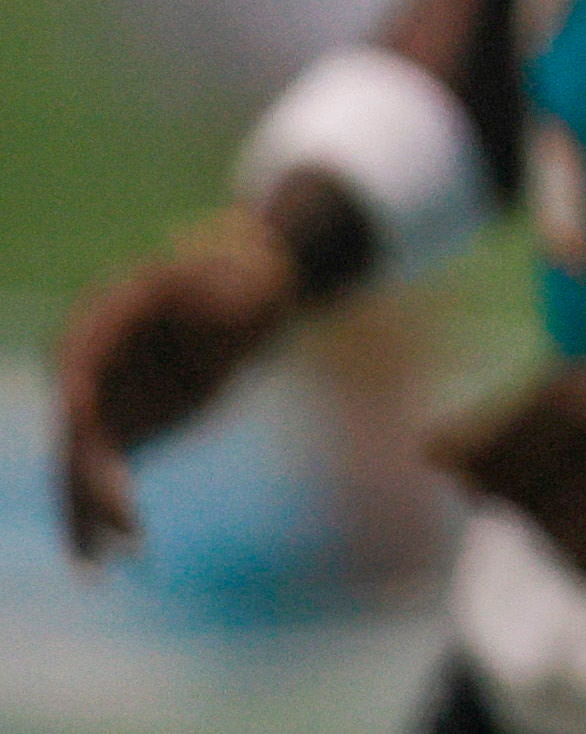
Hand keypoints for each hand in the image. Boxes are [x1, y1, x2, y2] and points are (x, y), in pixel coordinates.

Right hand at [48, 207, 307, 560]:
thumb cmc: (244, 277)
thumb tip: (227, 315)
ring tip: (98, 567)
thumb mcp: (244, 279)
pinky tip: (105, 562)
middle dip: (90, 476)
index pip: (79, 360)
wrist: (251, 293)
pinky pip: (100, 480)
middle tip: (124, 519)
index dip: (78, 395)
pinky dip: (98, 517)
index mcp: (107, 316)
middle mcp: (89, 366)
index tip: (83, 424)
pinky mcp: (121, 431)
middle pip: (75, 426)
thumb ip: (229, 297)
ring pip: (77, 466)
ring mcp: (100, 402)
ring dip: (85, 513)